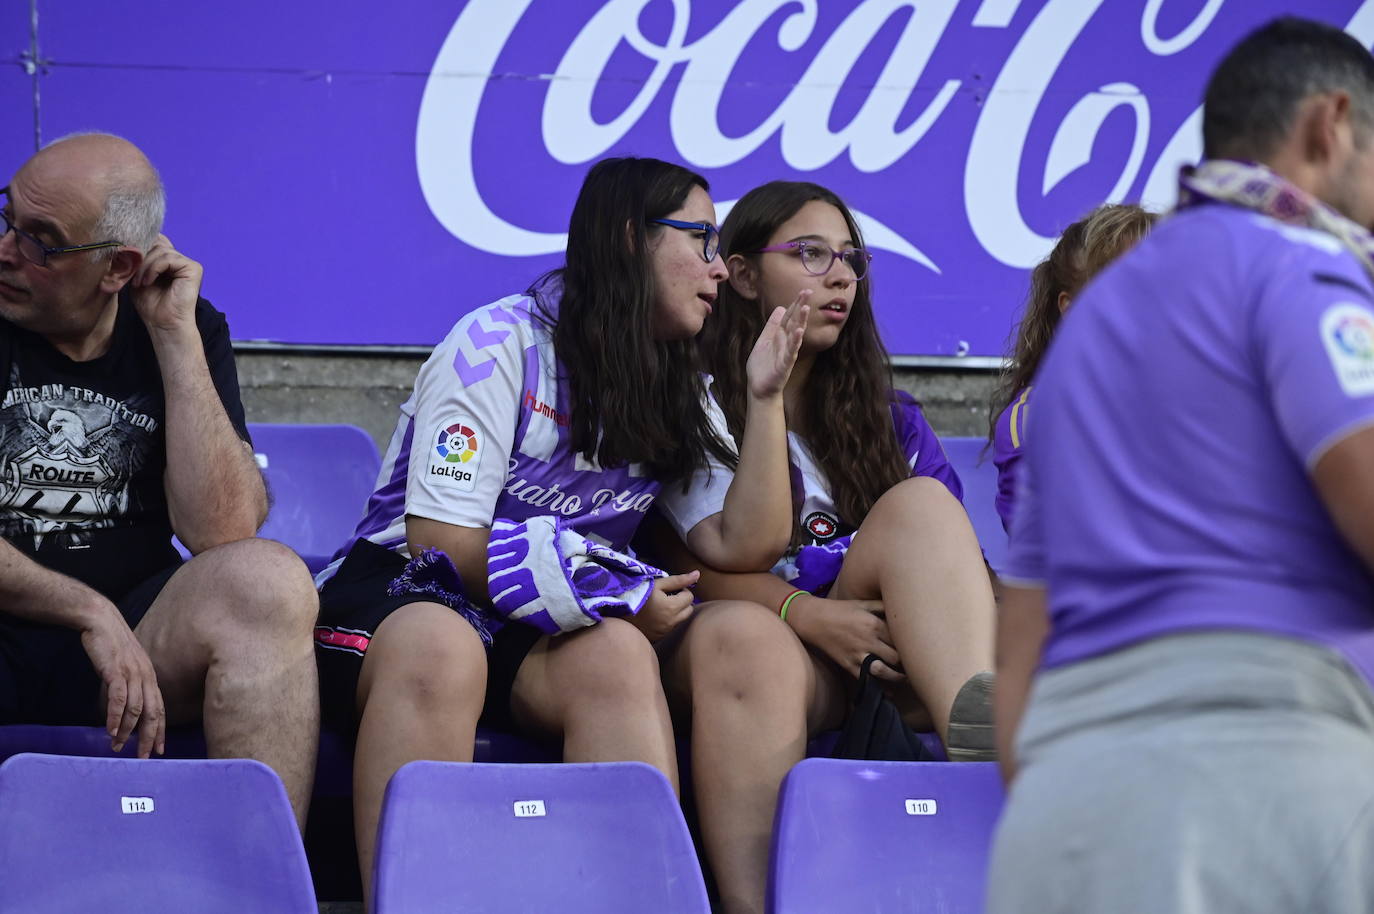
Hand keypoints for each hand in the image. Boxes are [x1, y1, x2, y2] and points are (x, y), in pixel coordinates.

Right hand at [79, 604, 165, 757]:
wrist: (101, 620)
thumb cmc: (112, 645)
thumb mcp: (126, 667)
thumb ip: (130, 685)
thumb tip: (126, 708)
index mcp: (150, 677)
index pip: (160, 708)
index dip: (161, 730)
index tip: (160, 749)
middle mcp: (145, 676)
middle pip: (153, 713)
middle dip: (150, 737)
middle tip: (144, 757)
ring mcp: (132, 673)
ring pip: (135, 709)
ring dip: (127, 731)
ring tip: (118, 747)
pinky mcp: (116, 670)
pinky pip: (118, 698)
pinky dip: (114, 717)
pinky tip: (110, 730)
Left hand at [130, 234, 202, 334]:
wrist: (163, 324)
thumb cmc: (150, 304)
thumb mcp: (136, 276)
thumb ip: (136, 259)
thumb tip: (125, 242)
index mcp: (167, 260)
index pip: (154, 239)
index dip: (139, 245)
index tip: (125, 260)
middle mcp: (178, 259)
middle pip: (156, 242)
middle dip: (140, 257)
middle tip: (131, 275)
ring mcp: (187, 264)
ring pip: (160, 250)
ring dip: (145, 266)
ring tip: (139, 283)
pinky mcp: (193, 269)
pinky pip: (169, 258)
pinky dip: (154, 268)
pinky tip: (149, 282)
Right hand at [628, 570, 699, 641]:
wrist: (617, 614)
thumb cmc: (636, 594)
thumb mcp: (656, 584)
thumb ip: (678, 580)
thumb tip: (697, 574)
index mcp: (672, 607)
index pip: (689, 596)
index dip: (681, 589)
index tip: (669, 588)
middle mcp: (672, 622)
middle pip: (689, 609)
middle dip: (682, 601)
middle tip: (667, 596)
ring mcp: (665, 631)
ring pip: (681, 619)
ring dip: (676, 611)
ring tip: (661, 605)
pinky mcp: (659, 637)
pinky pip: (671, 627)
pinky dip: (668, 620)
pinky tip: (655, 615)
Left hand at [745, 290, 810, 399]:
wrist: (759, 388)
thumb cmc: (762, 366)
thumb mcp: (764, 341)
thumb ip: (772, 326)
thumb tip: (780, 308)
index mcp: (780, 336)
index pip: (789, 317)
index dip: (795, 304)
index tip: (803, 291)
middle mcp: (786, 342)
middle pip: (794, 321)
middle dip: (800, 307)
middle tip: (808, 293)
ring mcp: (787, 353)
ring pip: (795, 335)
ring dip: (801, 321)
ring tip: (805, 308)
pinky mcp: (785, 364)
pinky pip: (791, 351)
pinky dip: (795, 341)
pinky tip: (799, 332)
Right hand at [788, 595, 904, 681]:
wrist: (813, 619)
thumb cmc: (839, 609)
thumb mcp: (862, 603)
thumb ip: (881, 606)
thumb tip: (900, 607)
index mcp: (874, 623)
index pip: (900, 638)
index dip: (911, 644)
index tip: (918, 647)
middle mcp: (868, 640)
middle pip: (896, 656)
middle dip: (907, 662)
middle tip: (915, 665)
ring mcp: (857, 654)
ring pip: (883, 670)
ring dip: (897, 677)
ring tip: (904, 678)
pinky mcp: (848, 664)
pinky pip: (866, 679)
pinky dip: (878, 687)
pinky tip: (888, 692)